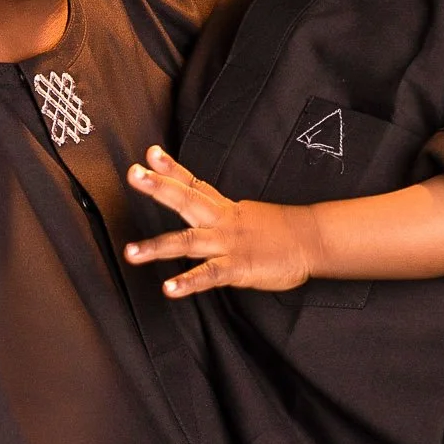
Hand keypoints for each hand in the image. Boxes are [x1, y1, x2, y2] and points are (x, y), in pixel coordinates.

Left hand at [124, 147, 318, 296]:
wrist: (312, 241)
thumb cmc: (280, 231)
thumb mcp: (246, 215)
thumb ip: (220, 215)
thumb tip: (202, 212)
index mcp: (224, 208)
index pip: (193, 183)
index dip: (170, 169)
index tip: (148, 154)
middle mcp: (221, 221)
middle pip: (186, 199)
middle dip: (158, 188)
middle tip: (133, 174)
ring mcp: (228, 243)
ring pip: (188, 242)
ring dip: (157, 247)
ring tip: (131, 252)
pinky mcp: (237, 267)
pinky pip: (208, 275)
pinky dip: (188, 282)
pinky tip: (169, 288)